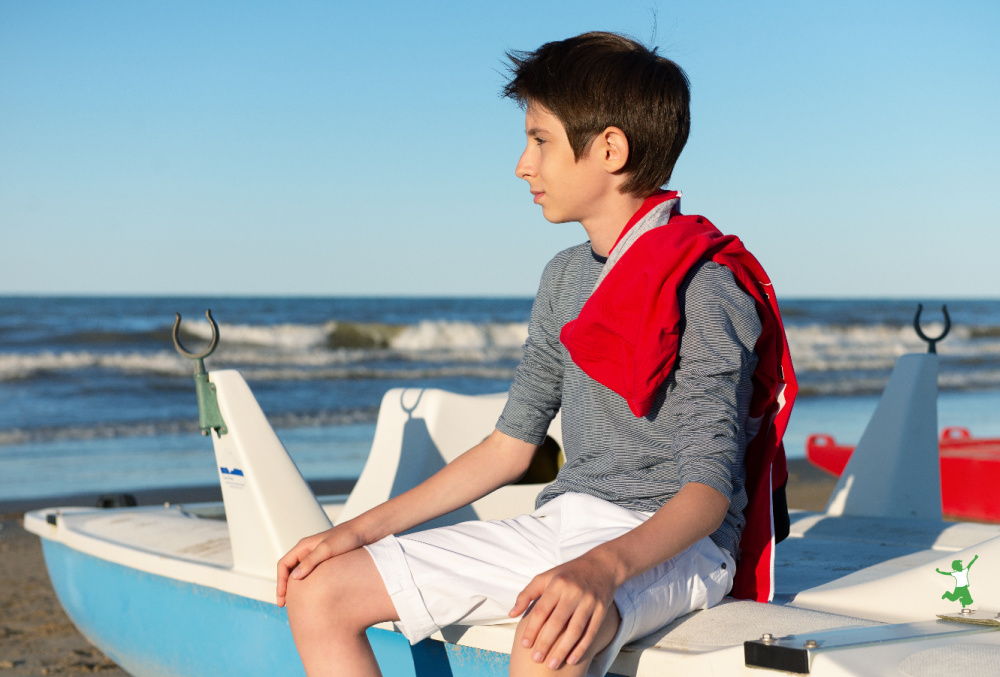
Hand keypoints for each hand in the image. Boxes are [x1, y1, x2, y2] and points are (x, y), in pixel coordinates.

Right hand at [276, 525, 364, 606]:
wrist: (364, 532)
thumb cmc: (346, 538)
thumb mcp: (327, 549)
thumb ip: (310, 562)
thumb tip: (294, 577)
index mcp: (304, 546)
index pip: (283, 565)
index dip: (280, 582)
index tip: (282, 598)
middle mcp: (307, 551)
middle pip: (288, 570)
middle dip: (284, 587)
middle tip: (283, 605)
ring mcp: (316, 556)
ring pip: (299, 572)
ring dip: (294, 587)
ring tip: (294, 603)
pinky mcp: (325, 561)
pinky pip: (310, 574)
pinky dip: (306, 584)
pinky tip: (310, 594)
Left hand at [508, 552, 619, 669]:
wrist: (601, 565)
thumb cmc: (568, 573)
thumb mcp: (545, 577)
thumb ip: (527, 594)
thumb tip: (511, 614)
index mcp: (557, 583)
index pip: (542, 610)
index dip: (532, 628)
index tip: (525, 644)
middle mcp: (573, 592)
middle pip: (557, 622)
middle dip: (546, 643)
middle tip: (536, 659)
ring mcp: (589, 601)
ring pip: (575, 630)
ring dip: (563, 650)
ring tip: (552, 664)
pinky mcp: (601, 609)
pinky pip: (590, 632)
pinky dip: (581, 647)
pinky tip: (572, 659)